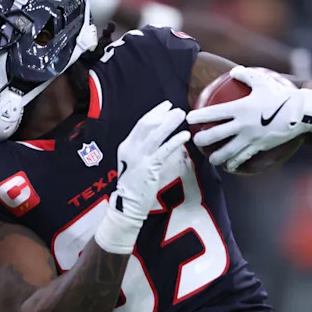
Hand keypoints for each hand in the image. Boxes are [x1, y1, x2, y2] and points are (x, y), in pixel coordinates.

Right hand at [95, 101, 189, 253]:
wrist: (127, 204)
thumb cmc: (134, 185)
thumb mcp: (134, 163)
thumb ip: (143, 150)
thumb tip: (158, 137)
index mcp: (126, 146)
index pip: (141, 124)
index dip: (155, 113)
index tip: (166, 106)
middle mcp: (131, 148)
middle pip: (147, 125)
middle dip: (162, 114)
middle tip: (176, 108)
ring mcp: (140, 157)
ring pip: (156, 134)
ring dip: (170, 123)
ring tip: (182, 115)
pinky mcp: (149, 167)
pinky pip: (165, 149)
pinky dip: (175, 140)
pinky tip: (185, 135)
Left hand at [186, 66, 311, 172]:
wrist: (301, 112)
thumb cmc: (281, 94)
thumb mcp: (263, 82)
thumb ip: (246, 76)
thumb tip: (235, 71)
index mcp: (240, 108)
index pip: (213, 113)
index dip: (198, 116)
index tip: (189, 117)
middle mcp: (242, 125)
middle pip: (214, 136)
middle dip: (201, 140)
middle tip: (196, 140)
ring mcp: (250, 138)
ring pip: (226, 152)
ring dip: (216, 157)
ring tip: (211, 158)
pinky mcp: (259, 147)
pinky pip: (243, 158)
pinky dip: (235, 163)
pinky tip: (231, 166)